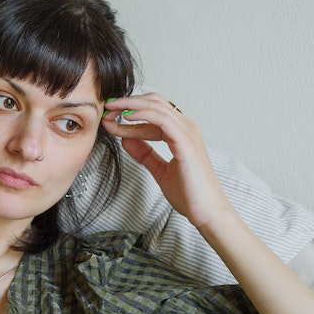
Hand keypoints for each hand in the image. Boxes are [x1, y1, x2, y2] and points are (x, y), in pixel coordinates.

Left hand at [102, 92, 233, 230]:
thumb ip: (145, 154)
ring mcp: (187, 132)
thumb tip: (126, 140)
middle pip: (154, 102)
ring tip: (110, 110)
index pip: (153, 112)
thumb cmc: (189, 193)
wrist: (206, 211)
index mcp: (181, 133)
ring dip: (130, 106)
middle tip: (106, 108)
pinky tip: (126, 117)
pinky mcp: (186, 142)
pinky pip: (162, 119)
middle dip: (127, 103)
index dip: (129, 111)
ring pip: (156, 106)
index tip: (108, 118)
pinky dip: (142, 114)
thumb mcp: (160, 170)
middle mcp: (186, 128)